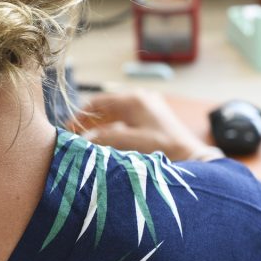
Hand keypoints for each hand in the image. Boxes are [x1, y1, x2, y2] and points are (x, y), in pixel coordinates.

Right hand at [70, 90, 221, 161]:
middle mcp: (140, 98)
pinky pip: (123, 122)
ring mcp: (147, 107)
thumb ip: (105, 139)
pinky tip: (104, 145)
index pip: (95, 103)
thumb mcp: (132, 144)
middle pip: (103, 108)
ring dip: (98, 127)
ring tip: (85, 143)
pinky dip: (111, 130)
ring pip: (112, 115)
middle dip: (86, 123)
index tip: (66, 133)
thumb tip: (83, 141)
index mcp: (134, 100)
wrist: (194, 162)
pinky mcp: (151, 119)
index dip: (78, 118)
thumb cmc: (166, 151)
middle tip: (72, 139)